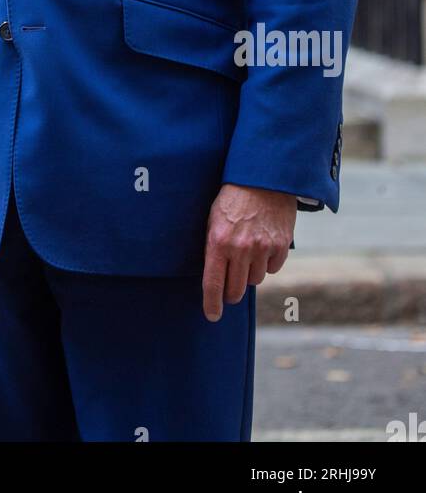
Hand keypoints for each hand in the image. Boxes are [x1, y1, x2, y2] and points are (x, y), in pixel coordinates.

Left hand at [202, 184, 295, 321]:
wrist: (263, 178)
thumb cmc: (232, 199)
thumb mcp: (213, 219)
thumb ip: (214, 248)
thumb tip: (214, 277)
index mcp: (218, 242)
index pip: (213, 283)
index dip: (212, 304)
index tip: (212, 315)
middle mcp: (240, 249)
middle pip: (236, 290)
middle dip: (232, 293)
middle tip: (230, 288)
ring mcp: (262, 248)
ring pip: (255, 280)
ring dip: (250, 273)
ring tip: (248, 252)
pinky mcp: (280, 246)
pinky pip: (273, 269)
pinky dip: (268, 263)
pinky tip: (263, 246)